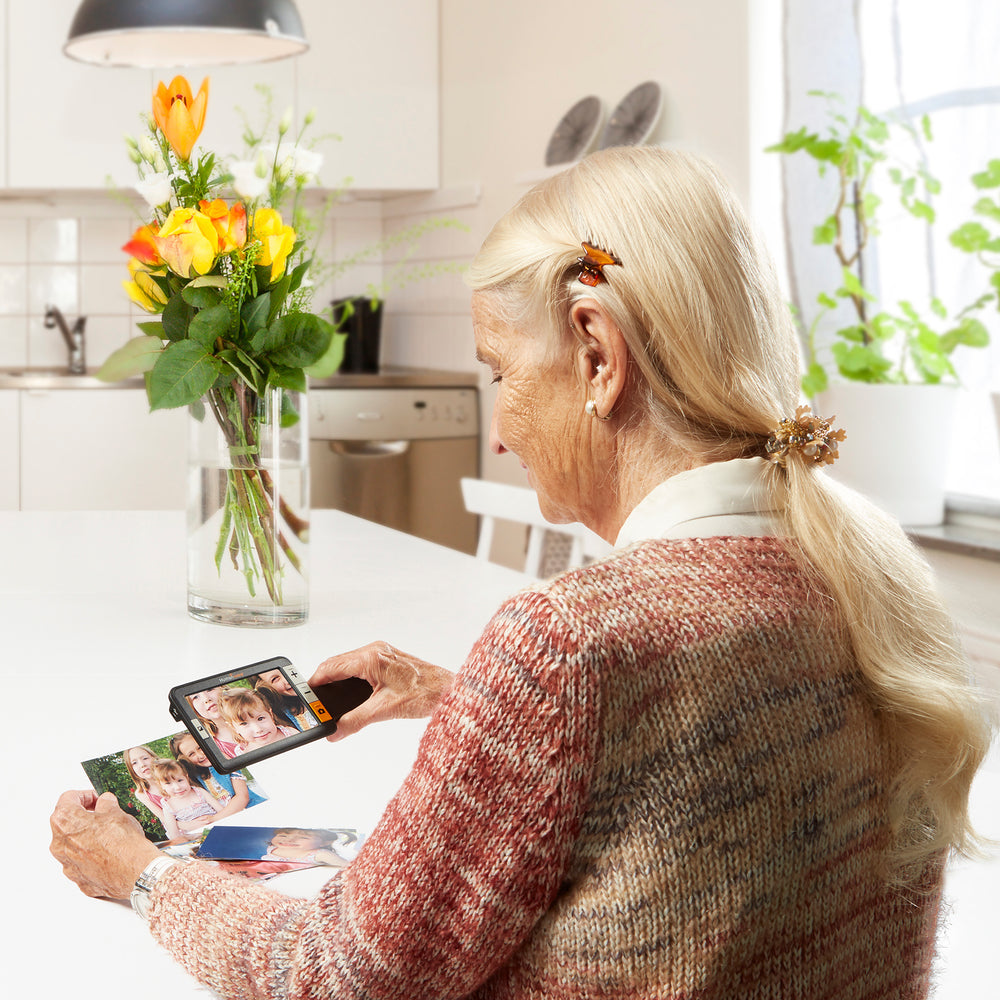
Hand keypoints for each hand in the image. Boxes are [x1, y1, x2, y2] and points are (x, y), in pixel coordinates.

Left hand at [50, 790, 161, 899]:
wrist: (133, 871)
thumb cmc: (123, 842)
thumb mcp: (117, 812)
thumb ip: (106, 804)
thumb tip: (104, 803)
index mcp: (65, 821)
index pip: (68, 798)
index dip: (85, 795)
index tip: (97, 798)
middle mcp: (59, 844)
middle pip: (67, 824)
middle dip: (84, 817)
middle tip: (103, 815)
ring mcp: (67, 864)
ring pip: (72, 845)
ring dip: (87, 837)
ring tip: (109, 835)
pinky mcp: (77, 879)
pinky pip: (81, 862)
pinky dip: (92, 856)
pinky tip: (109, 852)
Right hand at [310, 641, 453, 741]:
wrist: (449, 690)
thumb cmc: (424, 693)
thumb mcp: (384, 710)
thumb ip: (355, 721)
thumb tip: (335, 732)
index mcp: (371, 657)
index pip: (332, 667)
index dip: (315, 682)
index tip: (305, 696)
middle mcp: (375, 650)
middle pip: (337, 663)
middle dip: (324, 682)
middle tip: (314, 702)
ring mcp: (382, 653)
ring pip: (348, 663)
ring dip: (337, 679)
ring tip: (328, 699)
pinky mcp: (388, 659)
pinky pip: (360, 664)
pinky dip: (350, 677)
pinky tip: (348, 692)